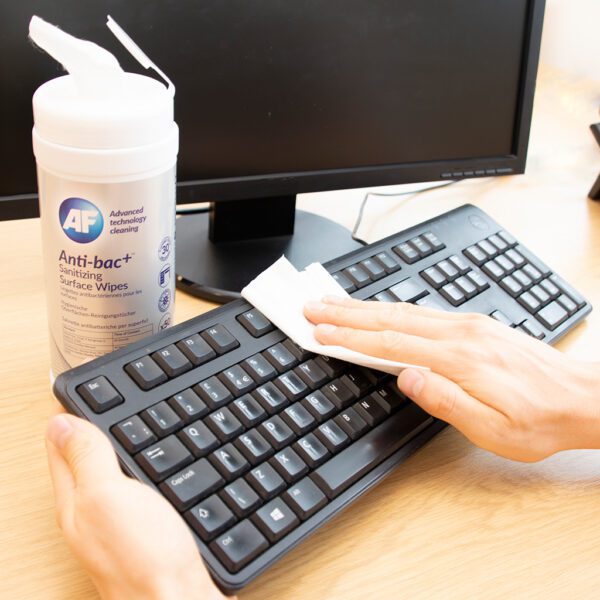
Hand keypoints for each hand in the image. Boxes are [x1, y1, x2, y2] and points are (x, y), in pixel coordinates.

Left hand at [46, 412, 232, 599]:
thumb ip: (86, 460)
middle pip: (82, 460)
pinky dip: (138, 470)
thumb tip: (61, 422)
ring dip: (113, 447)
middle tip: (100, 399)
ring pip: (110, 474)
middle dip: (88, 428)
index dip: (69, 415)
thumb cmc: (144, 558)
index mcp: (76, 501)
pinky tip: (152, 466)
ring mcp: (119, 524)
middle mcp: (92, 513)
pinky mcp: (145, 533)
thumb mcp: (107, 497)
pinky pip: (134, 490)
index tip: (81, 389)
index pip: (62, 447)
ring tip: (121, 422)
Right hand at [304, 296, 599, 461]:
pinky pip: (421, 310)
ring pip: (404, 310)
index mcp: (459, 358)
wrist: (581, 398)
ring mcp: (467, 325)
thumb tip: (407, 377)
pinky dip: (391, 308)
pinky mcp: (473, 325)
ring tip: (335, 304)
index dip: (351, 337)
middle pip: (391, 317)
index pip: (391, 343)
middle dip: (347, 312)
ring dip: (365, 306)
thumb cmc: (538, 419)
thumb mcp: (493, 429)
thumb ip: (446, 400)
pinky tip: (380, 310)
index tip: (322, 332)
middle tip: (313, 306)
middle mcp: (460, 333)